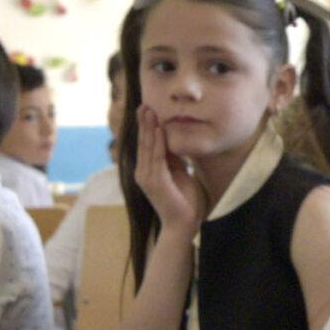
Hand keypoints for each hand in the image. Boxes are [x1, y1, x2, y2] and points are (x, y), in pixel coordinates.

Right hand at [133, 102, 211, 238]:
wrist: (185, 225)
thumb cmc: (186, 201)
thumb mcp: (180, 173)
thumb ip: (174, 159)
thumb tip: (173, 141)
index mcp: (149, 171)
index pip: (147, 144)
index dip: (147, 127)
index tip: (148, 109)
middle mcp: (144, 173)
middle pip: (144, 143)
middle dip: (144, 123)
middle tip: (144, 104)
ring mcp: (147, 178)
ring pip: (148, 148)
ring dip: (149, 128)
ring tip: (149, 111)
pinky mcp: (155, 183)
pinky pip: (157, 159)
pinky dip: (158, 143)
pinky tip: (159, 130)